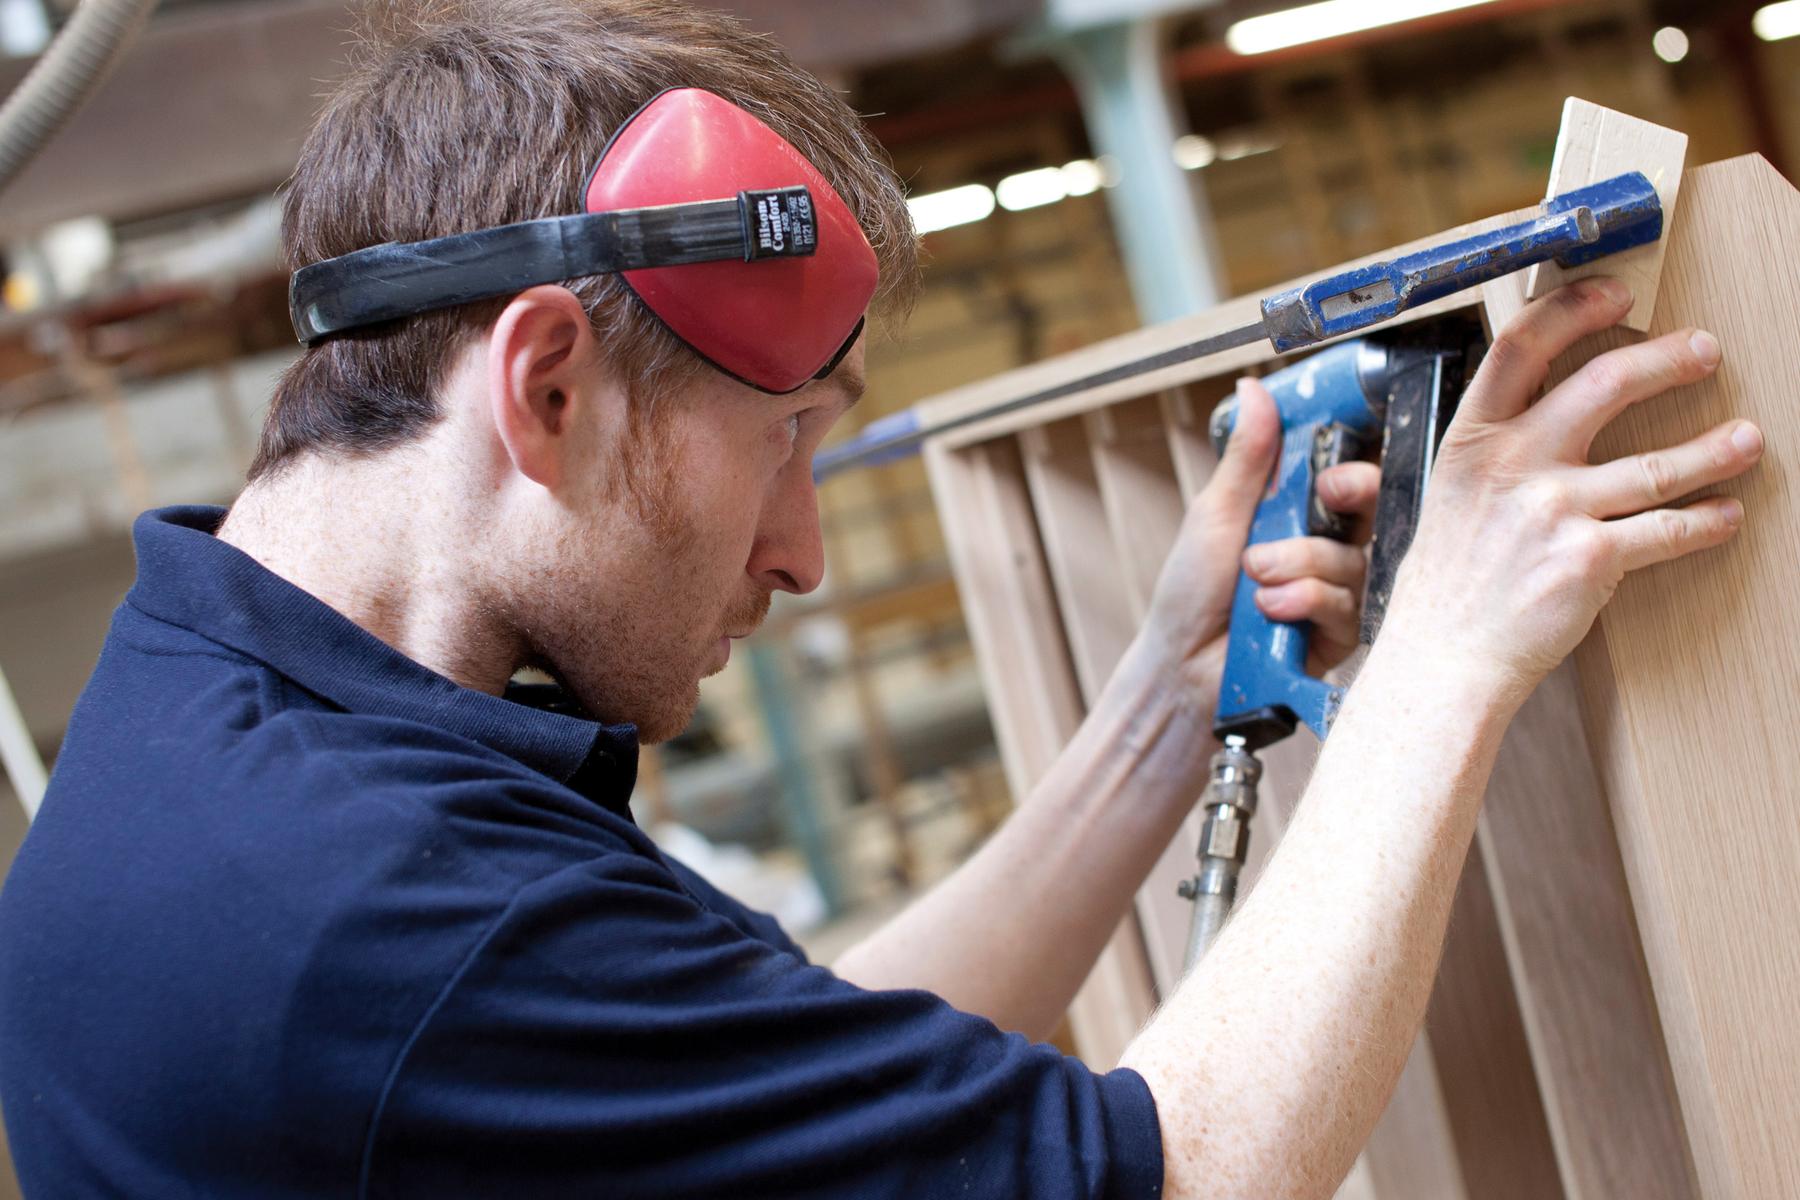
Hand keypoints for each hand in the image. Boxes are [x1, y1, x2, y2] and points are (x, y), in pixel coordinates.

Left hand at [1140, 377, 1379, 699]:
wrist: (1182, 667)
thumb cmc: (1191, 593)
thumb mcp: (1216, 513)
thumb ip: (1247, 457)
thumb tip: (1253, 390)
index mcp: (1297, 513)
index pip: (1346, 476)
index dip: (1352, 463)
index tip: (1335, 462)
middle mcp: (1325, 549)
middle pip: (1371, 510)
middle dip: (1350, 497)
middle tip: (1323, 497)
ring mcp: (1337, 592)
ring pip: (1353, 559)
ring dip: (1299, 563)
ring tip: (1254, 580)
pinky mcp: (1342, 636)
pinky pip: (1348, 605)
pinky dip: (1305, 602)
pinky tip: (1272, 611)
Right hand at [1383, 277, 1760, 703]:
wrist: (1443, 656)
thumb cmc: (1448, 583)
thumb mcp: (1451, 495)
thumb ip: (1495, 448)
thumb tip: (1546, 407)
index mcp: (1471, 441)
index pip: (1520, 347)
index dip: (1572, 309)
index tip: (1614, 294)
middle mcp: (1513, 466)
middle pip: (1604, 383)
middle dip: (1667, 359)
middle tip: (1703, 350)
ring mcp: (1552, 512)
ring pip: (1657, 465)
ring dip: (1715, 448)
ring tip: (1746, 439)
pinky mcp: (1590, 560)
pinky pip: (1667, 532)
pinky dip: (1706, 522)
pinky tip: (1725, 514)